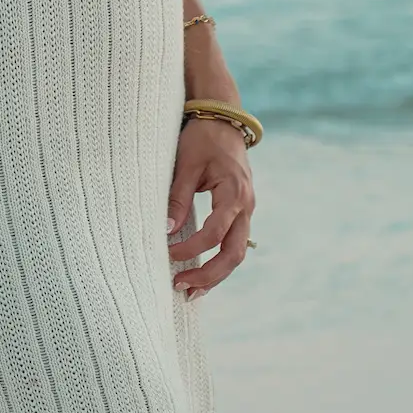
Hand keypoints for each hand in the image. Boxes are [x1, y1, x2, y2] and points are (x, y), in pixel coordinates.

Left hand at [168, 118, 255, 296]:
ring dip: (215, 274)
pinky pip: (234, 243)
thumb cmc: (203, 139)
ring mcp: (246, 210)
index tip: (168, 255)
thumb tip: (165, 230)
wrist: (223, 121)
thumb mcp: (186, 164)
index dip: (192, 248)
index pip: (215, 232)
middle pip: (234, 253)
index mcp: (234, 193)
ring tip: (190, 291)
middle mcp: (246, 206)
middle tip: (181, 288)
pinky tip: (201, 274)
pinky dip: (218, 260)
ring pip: (237, 253)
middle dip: (209, 275)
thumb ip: (177, 197)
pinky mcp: (240, 212)